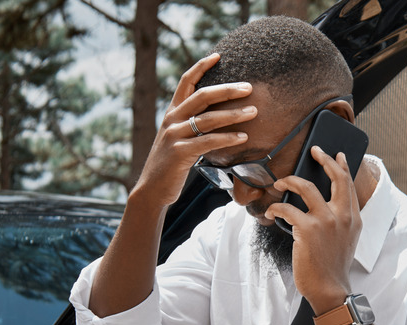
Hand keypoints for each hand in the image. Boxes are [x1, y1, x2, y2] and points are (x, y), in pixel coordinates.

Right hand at [133, 53, 257, 206]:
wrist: (153, 188)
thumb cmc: (172, 164)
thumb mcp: (180, 138)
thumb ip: (194, 125)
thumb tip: (220, 116)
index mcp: (173, 113)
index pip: (186, 82)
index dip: (201, 67)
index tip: (218, 55)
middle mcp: (172, 119)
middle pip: (202, 96)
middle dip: (228, 90)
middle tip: (249, 88)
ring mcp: (174, 135)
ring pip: (208, 119)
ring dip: (234, 114)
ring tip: (253, 112)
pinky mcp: (179, 153)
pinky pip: (207, 142)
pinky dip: (227, 138)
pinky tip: (243, 137)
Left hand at [265, 146, 361, 314]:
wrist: (330, 289)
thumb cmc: (333, 267)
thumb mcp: (346, 240)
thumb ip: (341, 221)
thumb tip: (323, 205)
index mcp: (353, 218)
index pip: (349, 185)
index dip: (342, 166)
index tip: (337, 155)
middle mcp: (342, 216)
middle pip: (335, 177)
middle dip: (324, 159)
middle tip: (314, 151)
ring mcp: (325, 221)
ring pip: (306, 187)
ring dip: (289, 181)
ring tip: (280, 183)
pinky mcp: (307, 229)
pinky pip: (286, 209)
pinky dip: (275, 209)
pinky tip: (271, 213)